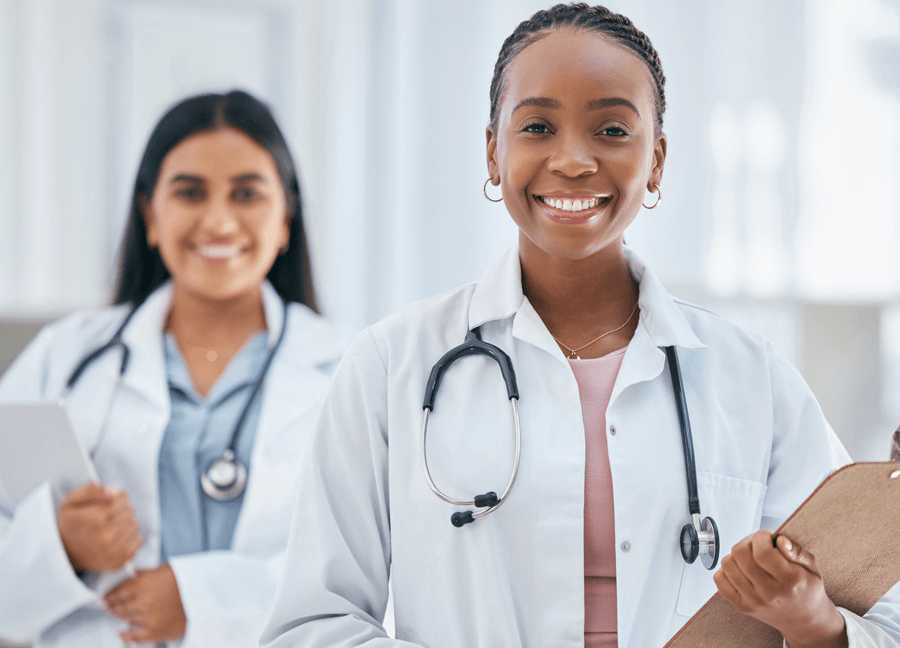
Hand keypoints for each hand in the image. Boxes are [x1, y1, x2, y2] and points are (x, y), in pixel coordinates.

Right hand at [57, 482, 141, 572]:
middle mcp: (105, 538)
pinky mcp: (118, 562)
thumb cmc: (71, 524)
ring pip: (135, 525)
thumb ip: (90, 490)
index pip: (122, 499)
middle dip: (122, 509)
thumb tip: (114, 492)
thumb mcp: (70, 502)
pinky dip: (129, 537)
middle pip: (130, 511)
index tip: (109, 501)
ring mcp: (112, 552)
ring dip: (126, 523)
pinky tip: (116, 538)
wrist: (65, 554)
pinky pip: (137, 541)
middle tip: (109, 514)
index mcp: (93, 520)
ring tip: (111, 526)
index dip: (117, 497)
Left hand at [104, 564, 186, 643]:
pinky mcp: (158, 631)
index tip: (106, 595)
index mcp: (142, 584)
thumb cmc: (187, 578)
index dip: (110, 594)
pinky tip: (121, 634)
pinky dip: (127, 636)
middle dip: (112, 605)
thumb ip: (146, 573)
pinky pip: (137, 636)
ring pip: (127, 618)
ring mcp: (149, 618)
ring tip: (115, 613)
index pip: (118, 591)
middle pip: (120, 606)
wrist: (205, 592)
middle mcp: (142, 602)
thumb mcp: (164, 568)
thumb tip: (134, 574)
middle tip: (107, 604)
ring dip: (119, 616)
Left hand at [714, 530, 847, 647]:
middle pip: (740, 554)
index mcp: (790, 580)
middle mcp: (769, 593)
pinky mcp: (741, 606)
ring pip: (727, 563)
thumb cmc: (807, 590)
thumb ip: (797, 551)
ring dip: (736, 555)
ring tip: (750, 558)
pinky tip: (741, 570)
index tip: (767, 537)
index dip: (761, 536)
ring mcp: (753, 601)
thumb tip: (779, 540)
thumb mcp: (812, 568)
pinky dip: (726, 570)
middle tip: (758, 545)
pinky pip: (719, 579)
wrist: (804, 622)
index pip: (762, 551)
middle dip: (747, 542)